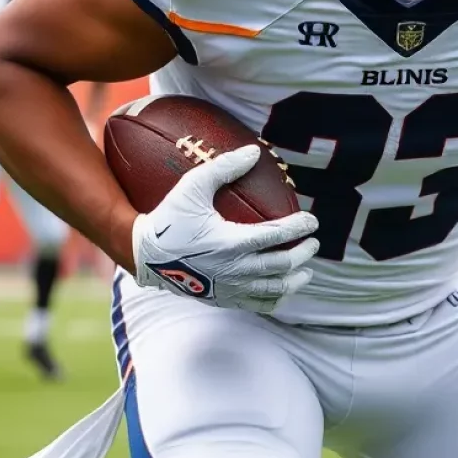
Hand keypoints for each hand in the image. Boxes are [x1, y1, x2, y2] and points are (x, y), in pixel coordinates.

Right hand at [132, 145, 318, 312]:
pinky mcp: (222, 299)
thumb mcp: (192, 187)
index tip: (312, 220)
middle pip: (281, 265)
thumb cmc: (168, 218)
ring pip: (273, 289)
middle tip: (314, 243)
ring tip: (306, 271)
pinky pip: (257, 305)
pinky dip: (276, 298)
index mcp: (230, 243)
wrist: (143, 256)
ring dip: (294, 279)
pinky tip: (283, 289)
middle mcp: (234, 269)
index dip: (299, 227)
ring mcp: (229, 288)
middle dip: (303, 254)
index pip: (276, 236)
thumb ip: (223, 168)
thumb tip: (254, 152)